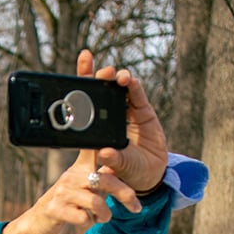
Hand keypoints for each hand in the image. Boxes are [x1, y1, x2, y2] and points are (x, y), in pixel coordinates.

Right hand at [0, 158, 139, 233]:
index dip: (104, 144)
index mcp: (80, 168)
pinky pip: (82, 217)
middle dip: (125, 194)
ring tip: (102, 217)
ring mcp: (62, 193)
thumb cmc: (68, 202)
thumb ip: (103, 175)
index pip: (91, 149)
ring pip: (95, 201)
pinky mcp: (55, 209)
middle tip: (136, 207)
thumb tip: (120, 161)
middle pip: (105, 179)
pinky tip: (84, 220)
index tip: (115, 143)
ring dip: (104, 214)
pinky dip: (88, 222)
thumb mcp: (86, 186)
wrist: (39, 222)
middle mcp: (71, 176)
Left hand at [76, 50, 167, 192]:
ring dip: (119, 79)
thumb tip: (105, 153)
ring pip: (121, 88)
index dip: (85, 77)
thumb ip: (112, 159)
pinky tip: (131, 82)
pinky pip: (138, 96)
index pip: (87, 98)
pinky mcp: (144, 112)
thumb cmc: (127, 170)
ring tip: (118, 77)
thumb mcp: (117, 166)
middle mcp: (111, 115)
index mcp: (98, 125)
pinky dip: (135, 87)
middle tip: (103, 73)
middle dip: (102, 76)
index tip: (84, 58)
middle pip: (104, 88)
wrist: (149, 175)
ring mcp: (127, 111)